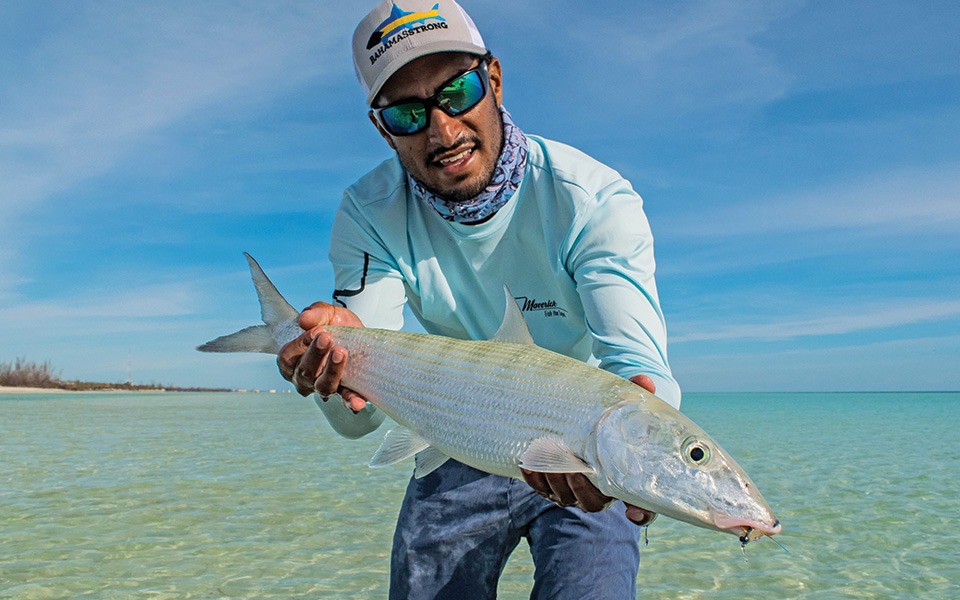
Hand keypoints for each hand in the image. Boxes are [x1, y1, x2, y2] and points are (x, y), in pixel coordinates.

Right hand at [276, 302, 368, 410]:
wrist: (360, 335)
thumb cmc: (336, 326)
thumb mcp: (326, 314)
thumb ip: (314, 313)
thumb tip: (304, 319)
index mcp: (293, 361)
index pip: (288, 358)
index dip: (300, 344)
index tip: (318, 330)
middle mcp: (304, 378)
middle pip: (304, 373)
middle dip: (315, 354)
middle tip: (327, 337)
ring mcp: (323, 387)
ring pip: (323, 386)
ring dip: (332, 371)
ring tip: (340, 352)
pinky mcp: (344, 392)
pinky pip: (345, 400)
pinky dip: (350, 401)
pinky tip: (357, 403)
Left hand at [520, 373, 658, 525]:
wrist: (573, 418)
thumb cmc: (604, 416)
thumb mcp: (619, 404)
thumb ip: (633, 394)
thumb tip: (644, 380)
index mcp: (625, 478)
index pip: (643, 508)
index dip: (641, 514)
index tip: (632, 513)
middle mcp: (600, 492)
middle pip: (593, 503)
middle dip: (581, 488)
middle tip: (574, 466)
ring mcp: (574, 492)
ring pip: (564, 498)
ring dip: (555, 481)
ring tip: (551, 455)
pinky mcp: (550, 487)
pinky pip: (541, 490)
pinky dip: (534, 478)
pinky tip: (528, 462)